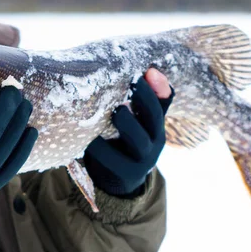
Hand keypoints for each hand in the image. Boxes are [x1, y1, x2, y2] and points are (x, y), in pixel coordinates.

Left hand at [84, 68, 173, 197]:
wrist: (119, 181)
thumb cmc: (124, 143)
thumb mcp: (136, 124)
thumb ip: (141, 102)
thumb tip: (148, 70)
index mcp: (156, 126)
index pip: (162, 104)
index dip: (157, 88)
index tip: (146, 72)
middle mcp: (154, 143)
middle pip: (154, 119)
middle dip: (142, 100)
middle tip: (130, 81)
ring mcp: (141, 160)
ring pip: (138, 140)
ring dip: (127, 124)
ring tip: (116, 111)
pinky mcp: (124, 174)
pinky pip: (112, 159)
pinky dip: (100, 147)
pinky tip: (88, 137)